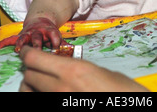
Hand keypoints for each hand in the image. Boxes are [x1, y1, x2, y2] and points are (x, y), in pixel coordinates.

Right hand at [0, 17, 61, 51]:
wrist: (41, 19)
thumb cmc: (49, 31)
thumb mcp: (57, 35)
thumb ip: (63, 43)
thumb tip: (71, 50)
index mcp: (49, 31)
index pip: (53, 35)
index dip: (55, 40)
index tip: (56, 46)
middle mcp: (37, 32)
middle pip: (37, 38)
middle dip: (37, 44)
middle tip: (37, 50)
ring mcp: (28, 33)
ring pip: (24, 38)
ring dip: (21, 43)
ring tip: (18, 49)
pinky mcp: (20, 35)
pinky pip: (11, 39)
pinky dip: (4, 42)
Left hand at [19, 46, 148, 91]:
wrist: (129, 106)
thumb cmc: (122, 90)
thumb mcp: (101, 72)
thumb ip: (78, 69)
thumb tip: (65, 67)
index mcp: (72, 71)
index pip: (34, 59)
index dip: (27, 53)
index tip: (27, 51)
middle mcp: (60, 88)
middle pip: (28, 75)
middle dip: (31, 70)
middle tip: (37, 67)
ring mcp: (58, 102)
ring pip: (28, 92)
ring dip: (31, 86)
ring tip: (39, 82)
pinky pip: (39, 101)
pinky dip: (39, 95)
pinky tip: (47, 92)